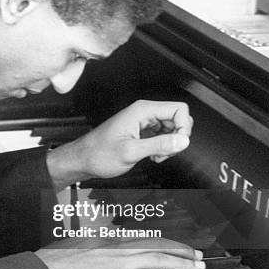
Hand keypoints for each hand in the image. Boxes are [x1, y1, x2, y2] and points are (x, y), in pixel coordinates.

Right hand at [35, 237, 204, 268]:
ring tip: (197, 267)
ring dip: (182, 263)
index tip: (175, 244)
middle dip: (180, 250)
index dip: (163, 241)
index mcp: (108, 238)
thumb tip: (104, 248)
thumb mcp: (78, 244)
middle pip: (156, 245)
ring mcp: (118, 262)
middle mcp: (117, 246)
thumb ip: (96, 245)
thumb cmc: (56, 261)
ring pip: (158, 259)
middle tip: (197, 254)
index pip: (143, 237)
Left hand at [47, 100, 192, 189]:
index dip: (183, 127)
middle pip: (178, 118)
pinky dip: (163, 147)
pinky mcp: (143, 132)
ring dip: (170, 144)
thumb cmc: (99, 153)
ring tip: (157, 155)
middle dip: (177, 137)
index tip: (178, 143)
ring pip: (172, 128)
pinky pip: (163, 136)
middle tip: (166, 151)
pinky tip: (153, 155)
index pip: (179, 109)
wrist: (84, 160)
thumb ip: (159, 145)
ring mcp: (144, 122)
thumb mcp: (131, 151)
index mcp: (142, 111)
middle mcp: (144, 113)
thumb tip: (183, 141)